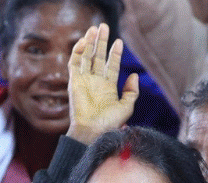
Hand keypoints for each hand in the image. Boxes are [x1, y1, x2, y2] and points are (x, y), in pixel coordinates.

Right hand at [67, 24, 138, 143]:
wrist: (92, 131)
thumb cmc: (109, 123)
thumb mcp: (127, 107)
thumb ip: (132, 91)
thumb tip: (134, 76)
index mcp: (108, 87)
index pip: (111, 66)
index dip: (115, 54)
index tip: (119, 42)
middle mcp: (95, 82)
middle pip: (98, 57)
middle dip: (101, 42)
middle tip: (103, 26)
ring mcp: (84, 81)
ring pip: (86, 57)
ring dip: (90, 43)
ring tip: (94, 28)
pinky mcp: (74, 82)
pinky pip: (74, 63)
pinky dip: (77, 52)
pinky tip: (84, 41)